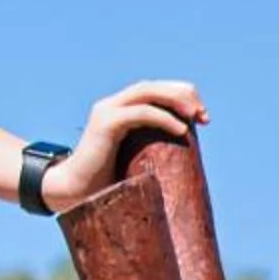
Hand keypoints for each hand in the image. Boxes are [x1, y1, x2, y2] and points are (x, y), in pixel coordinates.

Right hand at [42, 79, 208, 208]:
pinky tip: (180, 130)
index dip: (181, 96)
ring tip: (196, 116)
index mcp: (120, 111)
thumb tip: (186, 162)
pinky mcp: (106, 123)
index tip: (203, 118)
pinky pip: (140, 112)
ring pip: (147, 92)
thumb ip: (152, 150)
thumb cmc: (105, 183)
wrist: (73, 193)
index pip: (155, 90)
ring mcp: (107, 111)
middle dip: (183, 95)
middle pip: (153, 86)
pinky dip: (163, 118)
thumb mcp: (136, 161)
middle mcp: (113, 105)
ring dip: (175, 100)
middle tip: (204, 116)